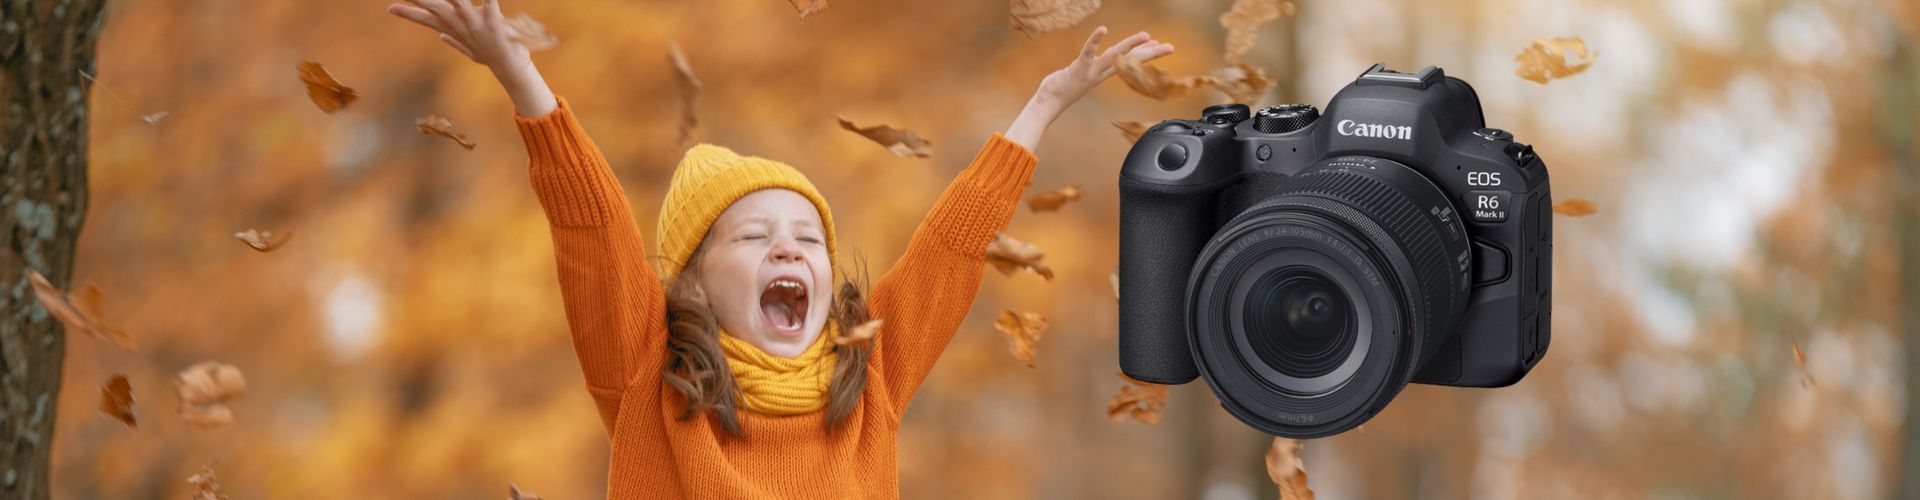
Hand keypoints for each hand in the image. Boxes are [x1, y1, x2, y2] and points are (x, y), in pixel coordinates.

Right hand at [389, 0, 556, 115]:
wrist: (512, 70)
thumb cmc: (492, 57)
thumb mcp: (471, 50)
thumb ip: (455, 42)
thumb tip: (440, 35)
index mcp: (455, 30)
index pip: (428, 20)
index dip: (409, 14)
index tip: (391, 8)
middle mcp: (463, 27)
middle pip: (436, 9)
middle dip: (420, 0)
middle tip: (401, 0)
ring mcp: (477, 25)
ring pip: (458, 4)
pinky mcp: (495, 23)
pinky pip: (490, 4)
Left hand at [1033, 27, 1174, 113]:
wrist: (1048, 104)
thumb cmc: (1061, 89)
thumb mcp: (1081, 76)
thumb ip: (1091, 68)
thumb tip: (1097, 64)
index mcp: (1103, 73)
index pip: (1129, 61)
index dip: (1145, 53)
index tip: (1159, 45)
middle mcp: (1101, 72)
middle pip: (1130, 60)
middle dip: (1151, 52)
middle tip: (1170, 47)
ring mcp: (1091, 71)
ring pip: (1115, 56)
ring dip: (1131, 45)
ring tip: (1146, 35)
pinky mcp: (1078, 68)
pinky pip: (1088, 52)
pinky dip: (1095, 41)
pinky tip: (1103, 29)